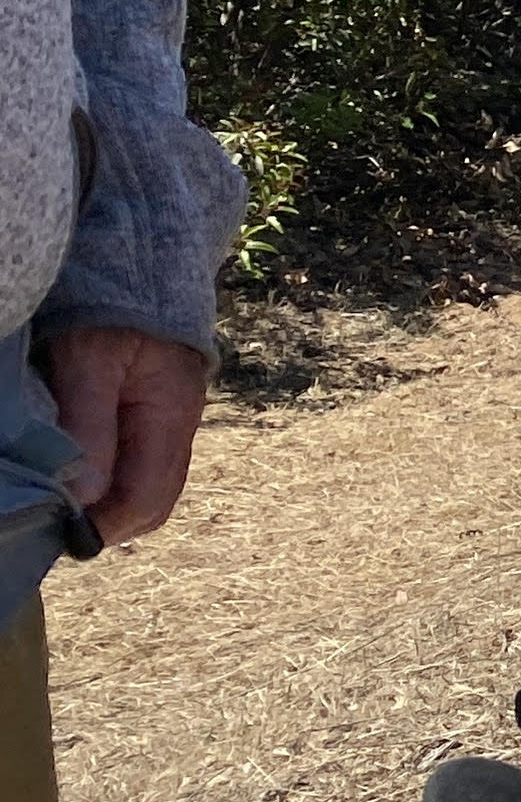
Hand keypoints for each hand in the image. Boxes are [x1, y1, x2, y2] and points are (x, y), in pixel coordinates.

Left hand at [42, 327, 211, 547]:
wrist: (141, 271)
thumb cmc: (112, 312)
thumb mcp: (88, 363)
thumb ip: (89, 426)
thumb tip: (83, 496)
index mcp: (171, 417)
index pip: (147, 498)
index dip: (104, 525)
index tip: (57, 530)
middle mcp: (181, 429)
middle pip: (154, 504)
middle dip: (109, 524)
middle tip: (59, 524)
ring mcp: (173, 425)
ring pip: (151, 491)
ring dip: (111, 507)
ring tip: (68, 504)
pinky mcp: (158, 419)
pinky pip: (144, 470)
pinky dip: (115, 486)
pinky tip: (84, 478)